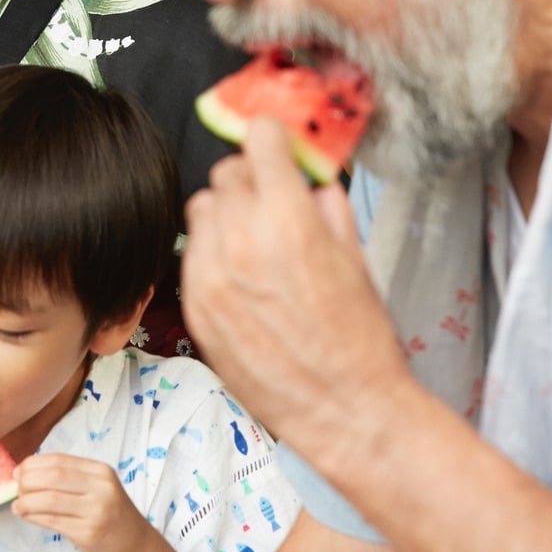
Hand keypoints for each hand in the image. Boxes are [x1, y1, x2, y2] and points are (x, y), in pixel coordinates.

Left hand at [11, 454, 156, 551]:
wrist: (138, 549)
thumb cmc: (112, 517)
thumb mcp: (99, 489)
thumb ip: (71, 480)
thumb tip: (27, 473)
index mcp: (101, 472)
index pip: (60, 460)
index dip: (34, 464)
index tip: (19, 471)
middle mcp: (101, 488)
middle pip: (53, 477)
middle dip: (28, 481)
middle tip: (16, 488)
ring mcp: (96, 511)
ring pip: (50, 499)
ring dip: (26, 501)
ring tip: (17, 505)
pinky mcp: (89, 533)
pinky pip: (53, 521)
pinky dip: (33, 516)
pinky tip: (25, 515)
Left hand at [180, 118, 404, 447]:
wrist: (344, 411)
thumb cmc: (359, 341)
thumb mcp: (356, 258)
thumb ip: (326, 208)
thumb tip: (311, 182)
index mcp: (289, 220)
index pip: (259, 140)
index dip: (272, 140)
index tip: (276, 147)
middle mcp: (242, 242)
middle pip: (226, 173)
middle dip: (251, 178)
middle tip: (272, 200)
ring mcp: (211, 277)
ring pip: (201, 210)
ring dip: (226, 214)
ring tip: (255, 241)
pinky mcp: (195, 309)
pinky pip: (191, 256)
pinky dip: (212, 254)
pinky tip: (241, 277)